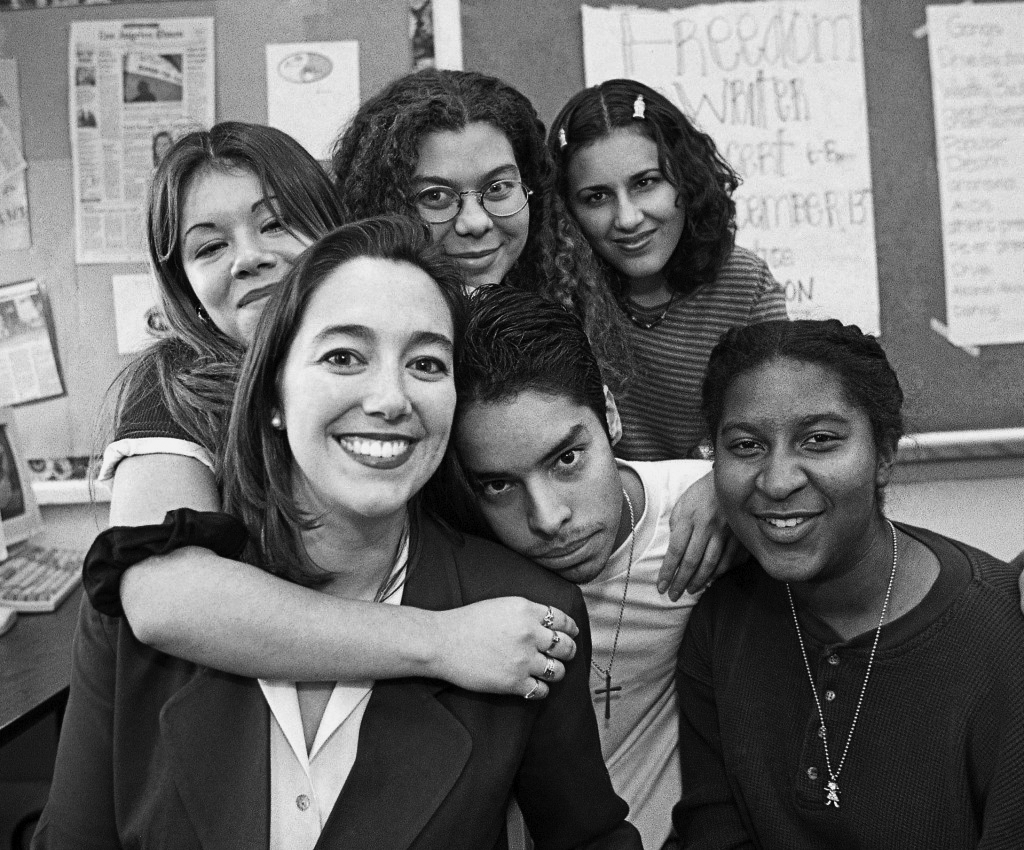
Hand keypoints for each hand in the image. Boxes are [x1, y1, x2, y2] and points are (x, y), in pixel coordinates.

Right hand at [432, 598, 577, 698]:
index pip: (563, 620)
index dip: (570, 628)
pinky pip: (541, 690)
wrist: (442, 642)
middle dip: (568, 651)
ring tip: (548, 670)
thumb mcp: (502, 605)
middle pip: (565, 646)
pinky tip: (534, 684)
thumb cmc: (467, 622)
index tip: (571, 633)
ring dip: (556, 670)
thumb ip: (527, 613)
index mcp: (526, 610)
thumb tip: (548, 624)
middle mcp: (529, 634)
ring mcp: (523, 660)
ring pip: (557, 670)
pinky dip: (541, 689)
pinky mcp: (514, 682)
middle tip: (563, 654)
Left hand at [658, 471, 743, 599]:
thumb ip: (677, 527)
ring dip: (699, 581)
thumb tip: (674, 552)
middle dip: (680, 581)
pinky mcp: (738, 535)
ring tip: (689, 590)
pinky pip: (728, 559)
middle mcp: (706, 525)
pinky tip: (710, 580)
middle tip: (673, 596)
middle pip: (691, 560)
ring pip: (710, 563)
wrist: (729, 481)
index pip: (675, 550)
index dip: (667, 571)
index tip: (660, 586)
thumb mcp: (682, 505)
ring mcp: (724, 531)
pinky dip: (718, 573)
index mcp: (689, 517)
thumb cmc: (700, 494)